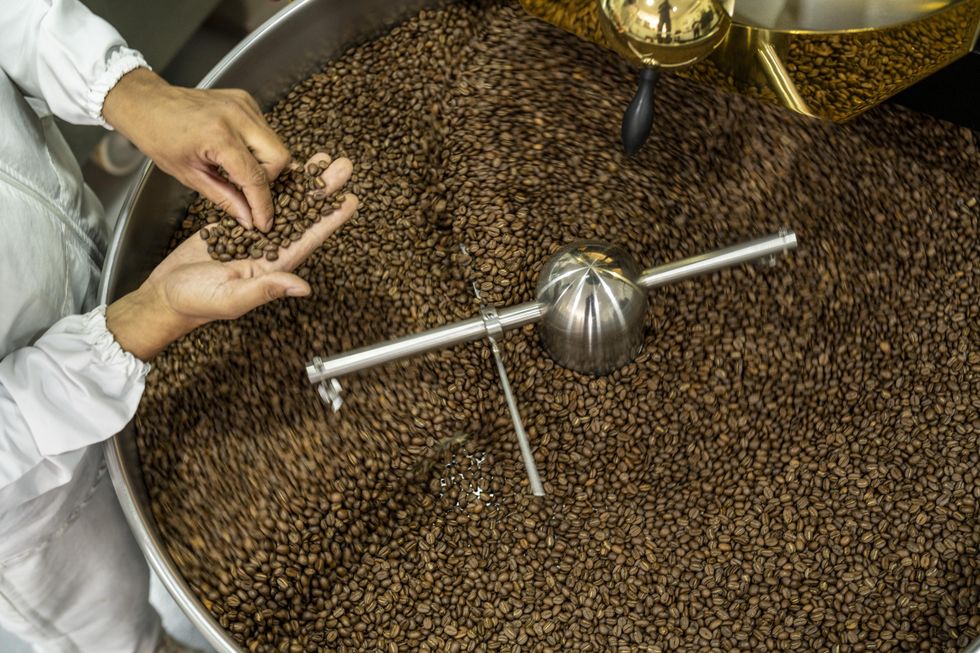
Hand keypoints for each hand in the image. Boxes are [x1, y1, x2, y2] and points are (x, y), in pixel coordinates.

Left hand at [102, 68, 290, 230]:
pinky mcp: (245, 100)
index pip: (256, 177)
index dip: (263, 205)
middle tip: (248, 189)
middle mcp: (237, 117)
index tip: (264, 222)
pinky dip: (258, 147)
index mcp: (219, 136)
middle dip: (269, 179)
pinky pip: (266, 131)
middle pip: (280, 157)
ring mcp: (244, 105)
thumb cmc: (159, 138)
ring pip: (276, 144)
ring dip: (264, 164)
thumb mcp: (189, 175)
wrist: (147, 103)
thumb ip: (224, 198)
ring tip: (239, 170)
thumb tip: (248, 219)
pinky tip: (237, 151)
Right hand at [106, 154, 356, 359]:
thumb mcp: (232, 297)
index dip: (331, 219)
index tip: (351, 199)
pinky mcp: (235, 224)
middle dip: (323, 190)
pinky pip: (258, 199)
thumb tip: (302, 287)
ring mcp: (253, 235)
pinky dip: (271, 183)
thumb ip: (265, 290)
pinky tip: (282, 166)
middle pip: (304, 214)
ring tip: (321, 159)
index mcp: (274, 265)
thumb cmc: (196, 302)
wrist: (165, 294)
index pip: (309, 238)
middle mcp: (269, 248)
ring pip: (284, 202)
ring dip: (302, 182)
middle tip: (343, 165)